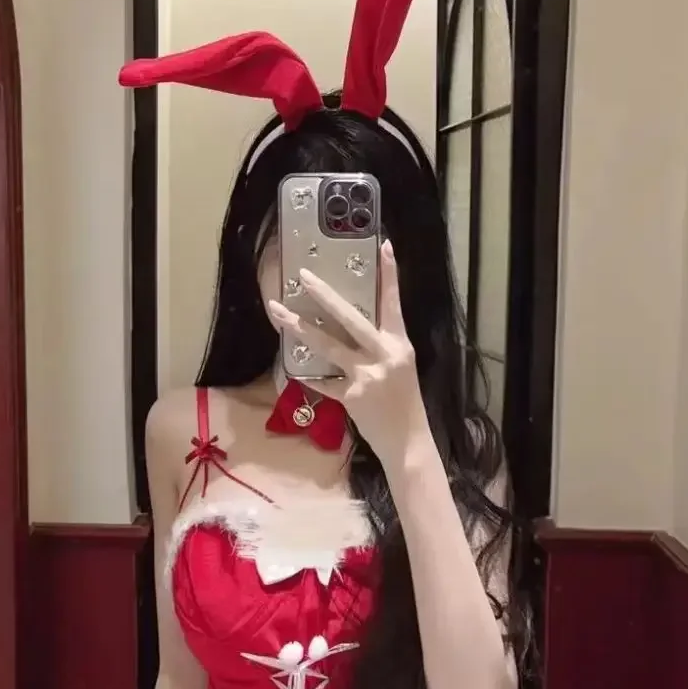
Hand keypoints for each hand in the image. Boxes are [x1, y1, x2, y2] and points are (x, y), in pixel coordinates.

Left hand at [268, 240, 431, 466]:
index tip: (384, 246)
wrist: (408, 442)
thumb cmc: (404, 402)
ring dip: (300, 328)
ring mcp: (366, 376)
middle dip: (325, 296)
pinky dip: (309, 376)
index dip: (389, 275)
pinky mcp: (351, 396)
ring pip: (328, 345)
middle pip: (350, 318)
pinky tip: (292, 370)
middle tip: (305, 276)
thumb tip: (353, 326)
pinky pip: (323, 382)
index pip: (393, 303)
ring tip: (279, 312)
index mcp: (399, 344)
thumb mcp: (401, 367)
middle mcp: (384, 355)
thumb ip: (380, 346)